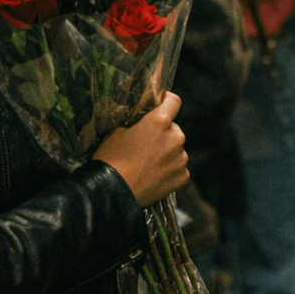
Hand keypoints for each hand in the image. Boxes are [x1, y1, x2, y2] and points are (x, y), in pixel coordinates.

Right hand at [93, 91, 188, 205]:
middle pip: (173, 129)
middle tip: (146, 146)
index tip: (162, 105)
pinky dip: (169, 170)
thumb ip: (136, 123)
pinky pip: (178, 168)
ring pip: (176, 149)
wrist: (113, 193)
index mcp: (160, 121)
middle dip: (163, 134)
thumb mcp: (117, 132)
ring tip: (147, 165)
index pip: (174, 101)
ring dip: (166, 153)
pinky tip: (153, 176)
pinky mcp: (183, 176)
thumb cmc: (111, 160)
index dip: (167, 102)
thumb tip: (141, 122)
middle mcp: (176, 137)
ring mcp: (181, 158)